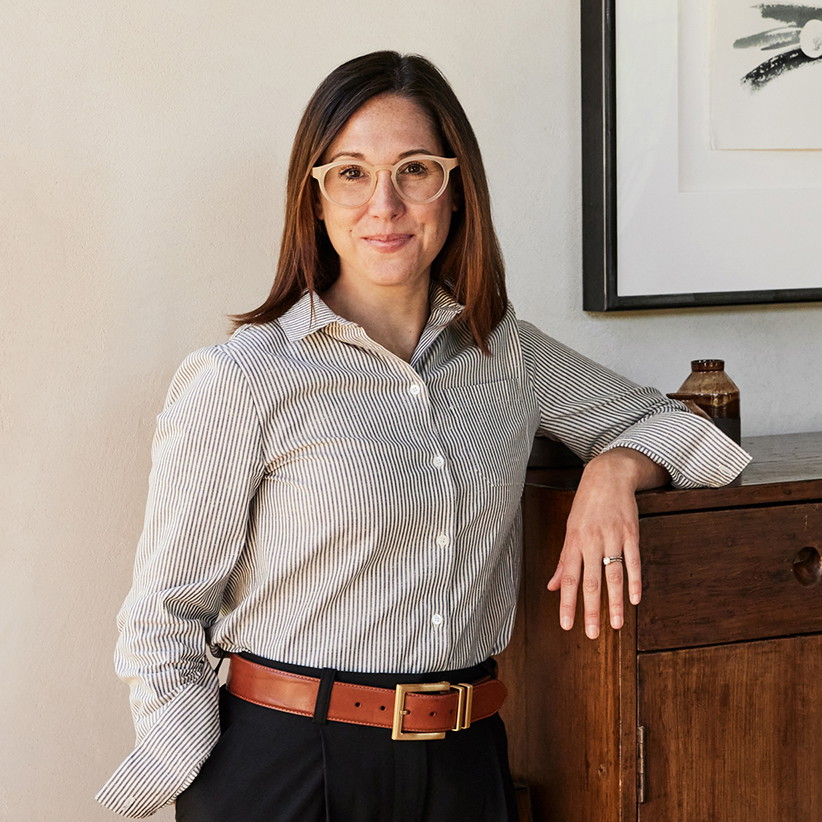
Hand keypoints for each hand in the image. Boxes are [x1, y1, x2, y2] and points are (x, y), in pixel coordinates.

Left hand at [546, 448, 667, 638]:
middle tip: (592, 634)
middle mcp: (592, 541)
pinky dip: (634, 581)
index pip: (568, 578)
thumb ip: (563, 560)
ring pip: (613, 575)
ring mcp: (613, 537)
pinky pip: (633, 561)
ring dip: (615, 602)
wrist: (608, 475)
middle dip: (591, 610)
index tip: (566, 625)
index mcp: (574, 541)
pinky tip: (634, 600)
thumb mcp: (570, 529)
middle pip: (590, 581)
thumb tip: (553, 586)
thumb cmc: (586, 505)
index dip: (567, 603)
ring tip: (616, 624)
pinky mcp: (631, 533)